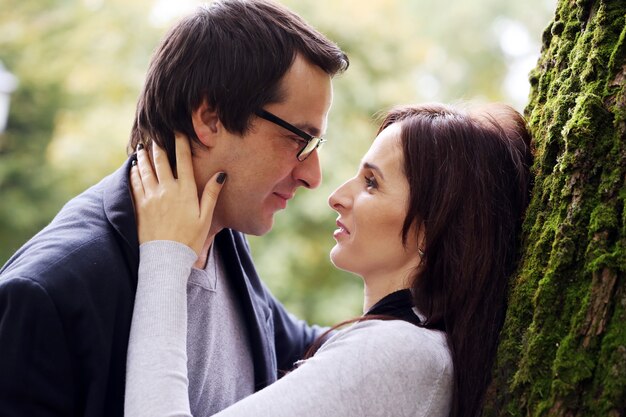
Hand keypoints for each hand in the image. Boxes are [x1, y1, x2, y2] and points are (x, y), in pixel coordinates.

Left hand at [130, 134, 225, 256]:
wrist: (166, 258)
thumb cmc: (190, 239)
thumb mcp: (206, 217)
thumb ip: (211, 194)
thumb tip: (221, 174)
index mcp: (185, 191)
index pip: (183, 160)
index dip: (180, 143)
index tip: (178, 131)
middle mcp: (167, 190)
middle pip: (160, 161)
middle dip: (158, 146)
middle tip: (155, 134)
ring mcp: (151, 197)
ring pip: (145, 170)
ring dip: (144, 156)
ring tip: (142, 146)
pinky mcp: (140, 207)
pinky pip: (135, 184)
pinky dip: (134, 173)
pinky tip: (134, 167)